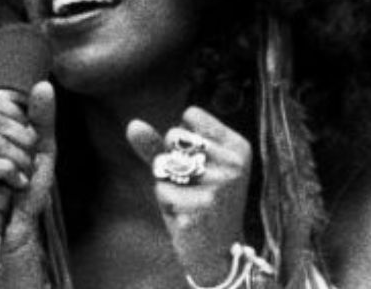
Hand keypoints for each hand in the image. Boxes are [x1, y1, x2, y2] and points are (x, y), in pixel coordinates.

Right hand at [0, 81, 56, 252]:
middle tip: (29, 160)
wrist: (19, 227)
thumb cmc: (25, 185)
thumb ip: (41, 116)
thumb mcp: (39, 146)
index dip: (14, 112)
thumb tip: (43, 85)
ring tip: (23, 174)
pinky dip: (9, 171)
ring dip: (18, 158)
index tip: (30, 134)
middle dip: (23, 140)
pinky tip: (16, 183)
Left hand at [126, 106, 252, 286]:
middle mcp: (233, 163)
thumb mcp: (182, 169)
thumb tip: (133, 124)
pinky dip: (167, 204)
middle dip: (171, 162)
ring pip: (164, 164)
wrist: (217, 254)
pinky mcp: (201, 208)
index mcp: (238, 147)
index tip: (200, 165)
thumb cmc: (198, 204)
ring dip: (167, 184)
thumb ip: (157, 145)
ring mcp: (220, 186)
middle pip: (174, 137)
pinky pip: (162, 190)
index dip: (180, 140)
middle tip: (192, 188)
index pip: (190, 115)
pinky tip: (187, 217)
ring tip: (188, 202)